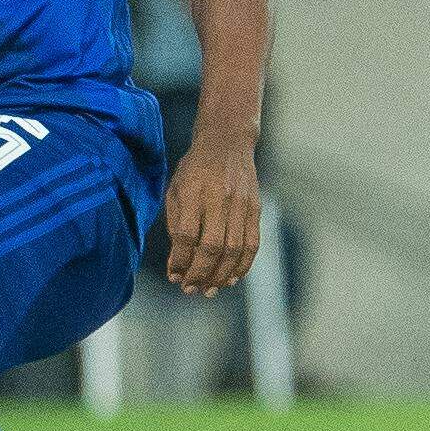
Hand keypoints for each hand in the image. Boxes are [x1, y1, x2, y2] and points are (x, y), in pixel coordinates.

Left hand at [160, 136, 260, 297]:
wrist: (227, 141)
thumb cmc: (194, 169)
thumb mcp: (176, 189)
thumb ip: (176, 224)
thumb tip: (178, 265)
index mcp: (193, 191)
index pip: (186, 235)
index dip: (179, 260)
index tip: (174, 276)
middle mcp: (219, 197)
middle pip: (211, 246)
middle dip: (199, 274)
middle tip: (190, 289)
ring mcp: (240, 203)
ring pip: (233, 249)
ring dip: (220, 275)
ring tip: (209, 289)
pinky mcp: (255, 208)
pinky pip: (251, 244)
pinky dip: (242, 265)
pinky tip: (231, 278)